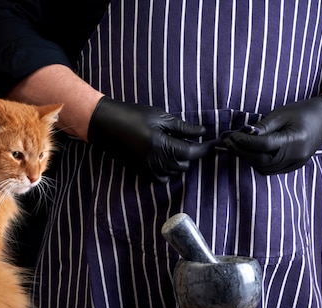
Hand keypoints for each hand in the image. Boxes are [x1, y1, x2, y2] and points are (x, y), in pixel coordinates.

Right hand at [88, 96, 214, 182]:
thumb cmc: (134, 115)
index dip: (205, 149)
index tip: (215, 144)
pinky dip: (168, 171)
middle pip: (184, 165)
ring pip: (174, 172)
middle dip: (190, 154)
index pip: (191, 153)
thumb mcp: (160, 117)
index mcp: (162, 145)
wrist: (107, 124)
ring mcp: (148, 169)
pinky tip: (165, 158)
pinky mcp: (141, 172)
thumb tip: (202, 133)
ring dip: (179, 162)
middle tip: (189, 140)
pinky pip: (162, 178)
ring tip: (174, 147)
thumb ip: (183, 128)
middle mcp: (156, 161)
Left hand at [221, 94, 321, 174]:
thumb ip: (263, 126)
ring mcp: (295, 163)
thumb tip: (244, 133)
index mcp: (295, 139)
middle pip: (262, 160)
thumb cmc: (303, 112)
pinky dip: (257, 163)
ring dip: (248, 159)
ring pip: (265, 168)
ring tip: (236, 148)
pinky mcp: (293, 166)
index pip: (264, 145)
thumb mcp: (282, 113)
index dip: (245, 142)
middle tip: (228, 143)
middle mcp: (296, 155)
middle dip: (242, 152)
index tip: (232, 136)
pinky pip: (271, 170)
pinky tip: (249, 154)